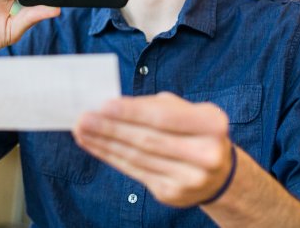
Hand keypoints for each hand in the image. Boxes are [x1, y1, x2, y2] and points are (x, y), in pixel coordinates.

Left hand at [73, 92, 232, 206]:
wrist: (218, 173)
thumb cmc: (192, 130)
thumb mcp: (182, 109)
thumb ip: (150, 106)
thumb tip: (109, 106)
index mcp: (212, 124)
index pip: (164, 118)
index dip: (132, 112)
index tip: (103, 105)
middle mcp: (206, 154)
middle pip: (147, 140)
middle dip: (111, 128)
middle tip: (83, 118)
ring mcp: (190, 178)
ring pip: (137, 157)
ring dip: (104, 143)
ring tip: (81, 130)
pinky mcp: (172, 194)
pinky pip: (134, 171)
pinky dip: (110, 157)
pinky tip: (94, 145)